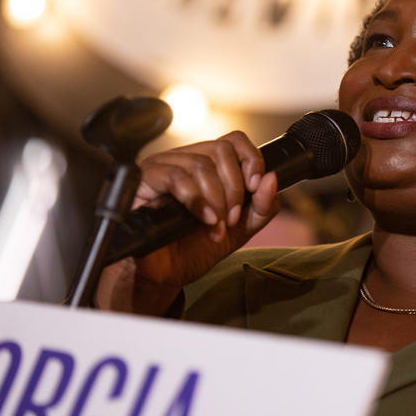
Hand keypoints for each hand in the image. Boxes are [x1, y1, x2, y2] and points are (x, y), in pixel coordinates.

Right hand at [95, 131, 279, 313]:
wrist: (164, 275)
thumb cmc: (195, 249)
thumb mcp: (240, 230)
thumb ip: (261, 207)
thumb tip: (272, 178)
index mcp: (206, 165)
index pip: (233, 140)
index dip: (251, 158)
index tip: (256, 185)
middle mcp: (183, 159)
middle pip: (221, 150)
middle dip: (234, 188)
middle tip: (232, 219)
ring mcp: (162, 167)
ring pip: (201, 164)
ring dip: (217, 200)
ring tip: (216, 226)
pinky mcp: (143, 180)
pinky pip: (175, 176)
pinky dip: (196, 199)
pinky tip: (203, 219)